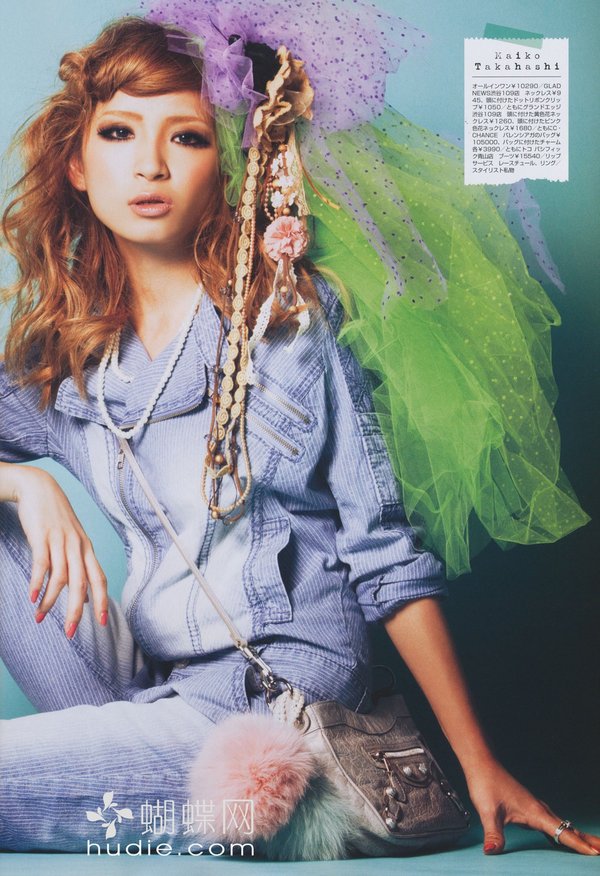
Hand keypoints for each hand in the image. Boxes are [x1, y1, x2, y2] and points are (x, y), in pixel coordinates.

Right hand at [10, 465, 107, 637]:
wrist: (39, 488)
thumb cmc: (55, 518)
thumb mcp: (72, 540)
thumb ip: (78, 565)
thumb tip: (85, 595)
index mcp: (86, 549)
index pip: (100, 578)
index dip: (103, 601)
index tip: (103, 623)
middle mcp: (77, 546)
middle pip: (82, 583)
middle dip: (77, 610)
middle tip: (71, 632)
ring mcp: (60, 540)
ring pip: (60, 577)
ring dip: (50, 601)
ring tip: (40, 617)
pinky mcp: (42, 536)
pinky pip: (42, 564)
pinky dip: (38, 583)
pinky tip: (32, 598)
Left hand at [464, 757, 599, 855]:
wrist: (482, 765)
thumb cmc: (486, 784)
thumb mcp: (488, 812)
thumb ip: (494, 834)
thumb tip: (492, 852)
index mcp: (535, 812)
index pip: (562, 833)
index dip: (578, 844)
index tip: (594, 853)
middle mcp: (539, 809)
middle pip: (568, 828)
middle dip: (586, 839)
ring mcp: (535, 807)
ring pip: (562, 824)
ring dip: (577, 835)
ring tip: (591, 845)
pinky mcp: (529, 806)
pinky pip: (551, 822)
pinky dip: (562, 831)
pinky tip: (562, 837)